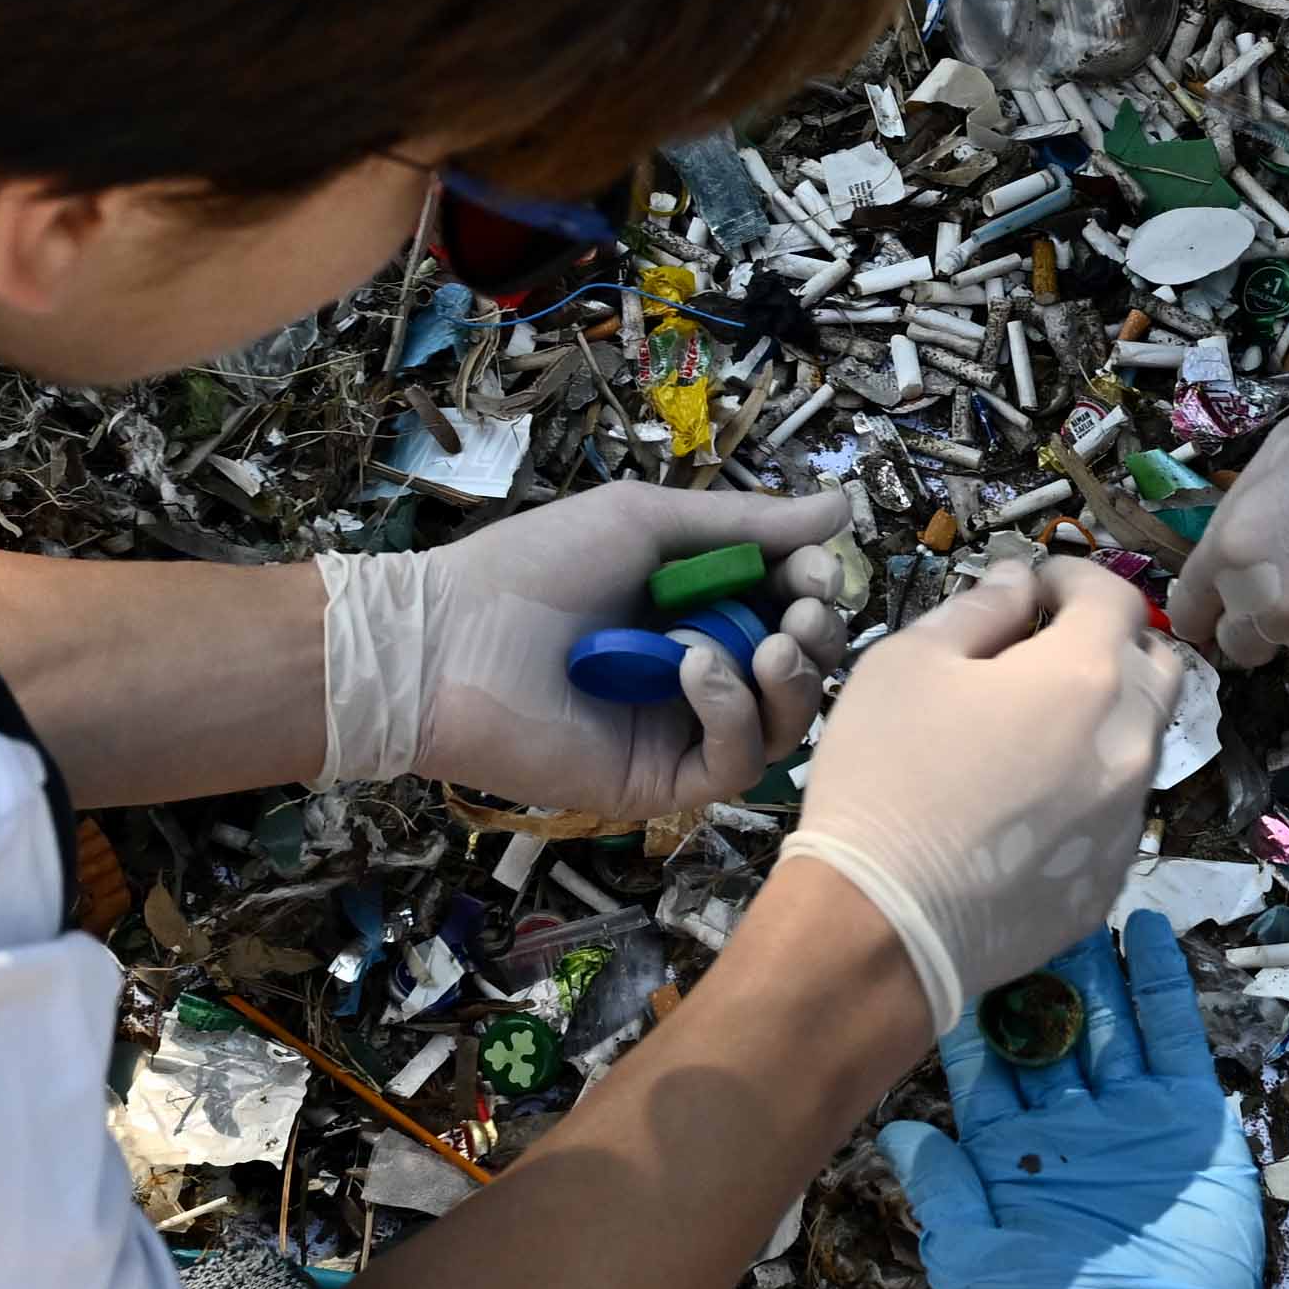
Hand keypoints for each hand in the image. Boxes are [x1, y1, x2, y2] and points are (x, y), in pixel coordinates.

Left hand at [319, 481, 849, 820]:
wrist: (448, 638)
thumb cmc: (537, 567)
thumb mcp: (649, 522)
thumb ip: (747, 522)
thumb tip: (840, 507)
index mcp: (698, 608)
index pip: (789, 610)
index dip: (816, 591)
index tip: (815, 569)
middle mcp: (699, 672)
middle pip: (799, 672)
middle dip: (818, 637)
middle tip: (802, 611)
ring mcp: (681, 732)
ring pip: (780, 727)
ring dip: (791, 680)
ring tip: (769, 644)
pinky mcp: (659, 782)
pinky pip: (730, 764)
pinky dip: (729, 712)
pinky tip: (696, 668)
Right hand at [778, 552, 1176, 1006]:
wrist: (880, 923)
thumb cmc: (884, 776)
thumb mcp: (908, 662)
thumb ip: (980, 609)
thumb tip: (1020, 583)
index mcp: (1085, 676)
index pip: (1117, 597)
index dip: (1076, 577)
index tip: (1039, 584)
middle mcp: (1128, 744)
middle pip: (1155, 668)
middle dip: (1111, 643)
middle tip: (1052, 650)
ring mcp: (1127, 819)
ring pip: (1141, 744)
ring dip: (1105, 719)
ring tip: (1034, 733)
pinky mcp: (1109, 879)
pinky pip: (1116, 813)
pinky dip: (1088, 790)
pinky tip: (1028, 808)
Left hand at [880, 913, 1268, 1288]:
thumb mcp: (972, 1257)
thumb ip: (940, 1188)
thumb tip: (891, 1130)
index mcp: (1009, 1152)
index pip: (983, 1068)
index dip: (970, 1014)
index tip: (948, 951)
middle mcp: (1066, 1123)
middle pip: (1045, 1030)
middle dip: (1031, 974)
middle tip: (1015, 907)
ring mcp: (1127, 1113)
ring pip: (1105, 1020)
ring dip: (1091, 965)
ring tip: (1074, 900)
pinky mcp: (1185, 1113)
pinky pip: (1172, 1036)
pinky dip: (1159, 983)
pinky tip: (1144, 932)